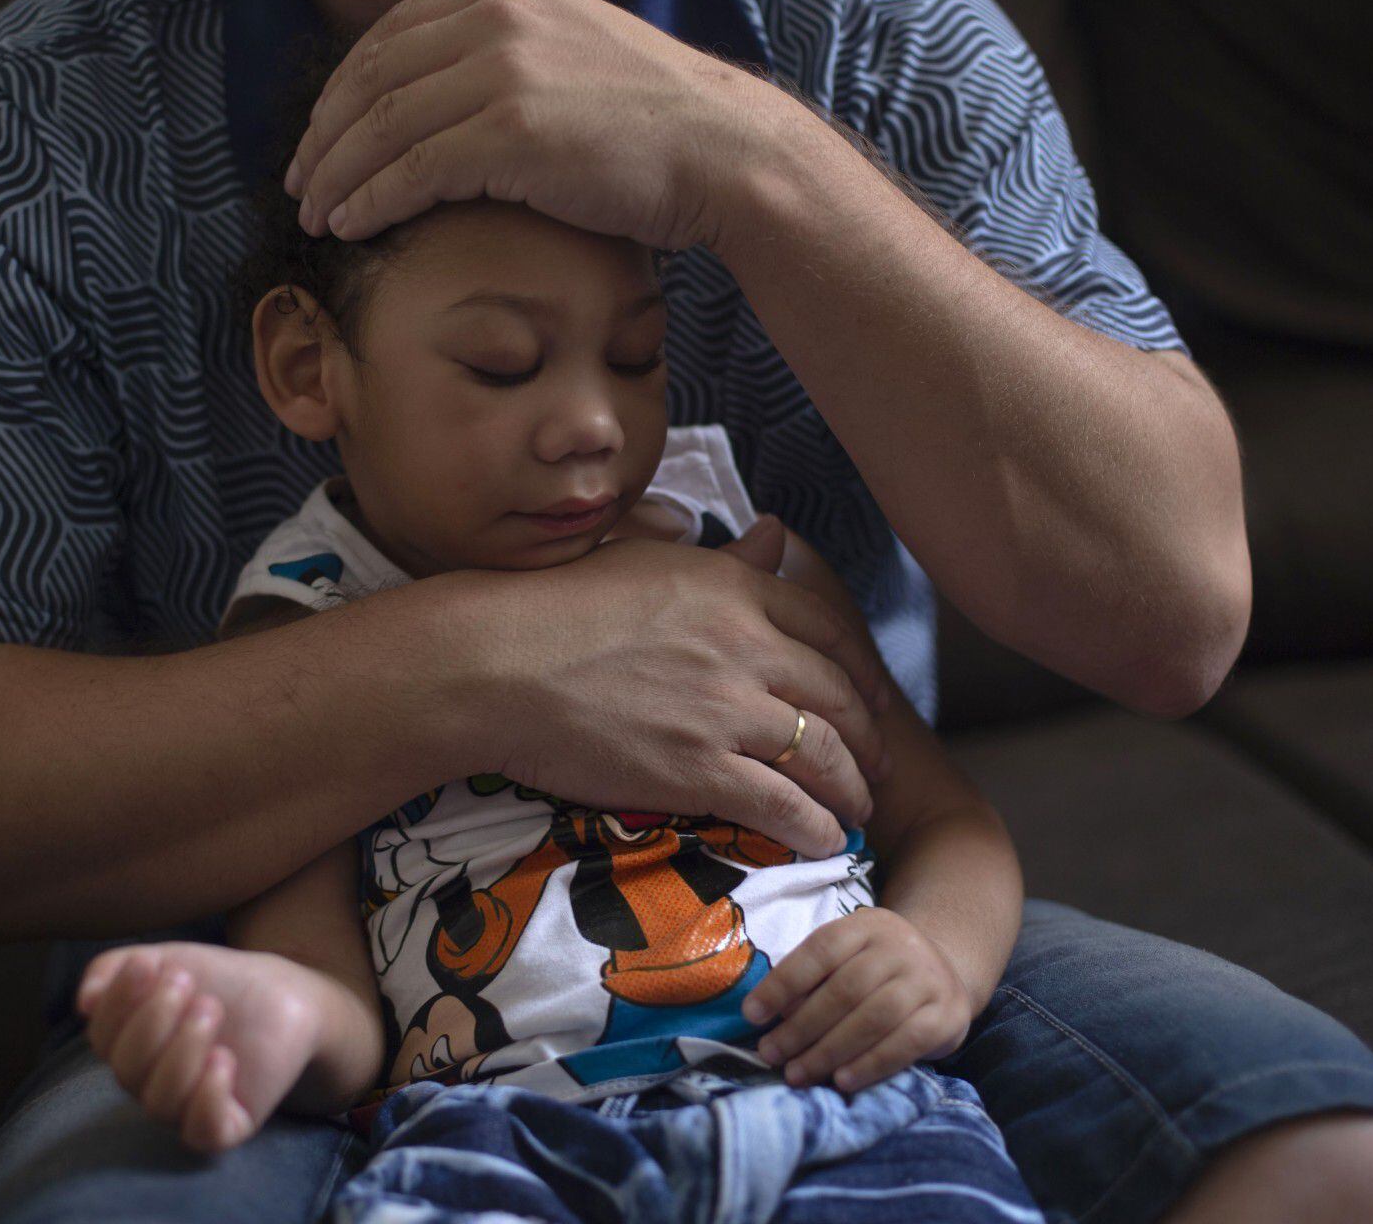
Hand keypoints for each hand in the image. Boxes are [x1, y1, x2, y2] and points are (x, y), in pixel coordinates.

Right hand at [76, 942, 346, 1153]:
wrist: (286, 996)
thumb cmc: (221, 981)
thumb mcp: (166, 960)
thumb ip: (115, 969)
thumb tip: (84, 1003)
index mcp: (130, 1046)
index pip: (102, 1036)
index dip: (117, 1001)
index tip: (148, 962)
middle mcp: (150, 1083)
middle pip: (127, 1069)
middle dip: (154, 1020)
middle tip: (188, 985)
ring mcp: (186, 1108)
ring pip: (160, 1102)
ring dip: (182, 1050)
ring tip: (210, 1008)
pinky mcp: (225, 1125)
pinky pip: (201, 1132)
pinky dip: (207, 1095)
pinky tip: (225, 1058)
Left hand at [283, 0, 775, 248]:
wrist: (725, 153)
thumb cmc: (661, 130)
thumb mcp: (580, 63)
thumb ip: (519, 65)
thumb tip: (464, 104)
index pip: (396, 34)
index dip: (347, 86)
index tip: (324, 131)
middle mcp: (500, 20)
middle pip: (374, 76)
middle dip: (326, 133)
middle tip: (300, 179)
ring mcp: (503, 72)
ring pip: (382, 124)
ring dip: (335, 174)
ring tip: (313, 213)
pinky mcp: (510, 132)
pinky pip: (410, 168)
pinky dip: (369, 199)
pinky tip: (350, 224)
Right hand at [453, 515, 893, 858]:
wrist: (495, 663)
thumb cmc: (553, 607)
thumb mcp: (646, 559)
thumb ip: (723, 558)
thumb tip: (776, 533)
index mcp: (732, 587)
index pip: (827, 628)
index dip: (858, 669)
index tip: (867, 696)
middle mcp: (743, 644)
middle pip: (838, 695)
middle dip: (869, 736)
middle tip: (877, 762)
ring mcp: (725, 709)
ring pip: (824, 754)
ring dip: (851, 788)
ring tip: (858, 808)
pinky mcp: (699, 769)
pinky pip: (784, 804)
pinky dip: (816, 826)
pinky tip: (825, 840)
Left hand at [740, 907, 973, 1091]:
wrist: (946, 972)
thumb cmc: (877, 971)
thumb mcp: (847, 959)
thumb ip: (813, 980)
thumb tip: (772, 1017)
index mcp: (866, 925)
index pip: (820, 950)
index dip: (782, 983)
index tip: (751, 1015)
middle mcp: (900, 946)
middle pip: (845, 989)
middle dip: (801, 1027)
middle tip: (770, 1054)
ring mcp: (928, 979)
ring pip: (874, 1018)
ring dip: (829, 1051)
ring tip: (798, 1074)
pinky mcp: (948, 1015)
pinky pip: (906, 1043)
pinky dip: (870, 1065)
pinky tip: (842, 1081)